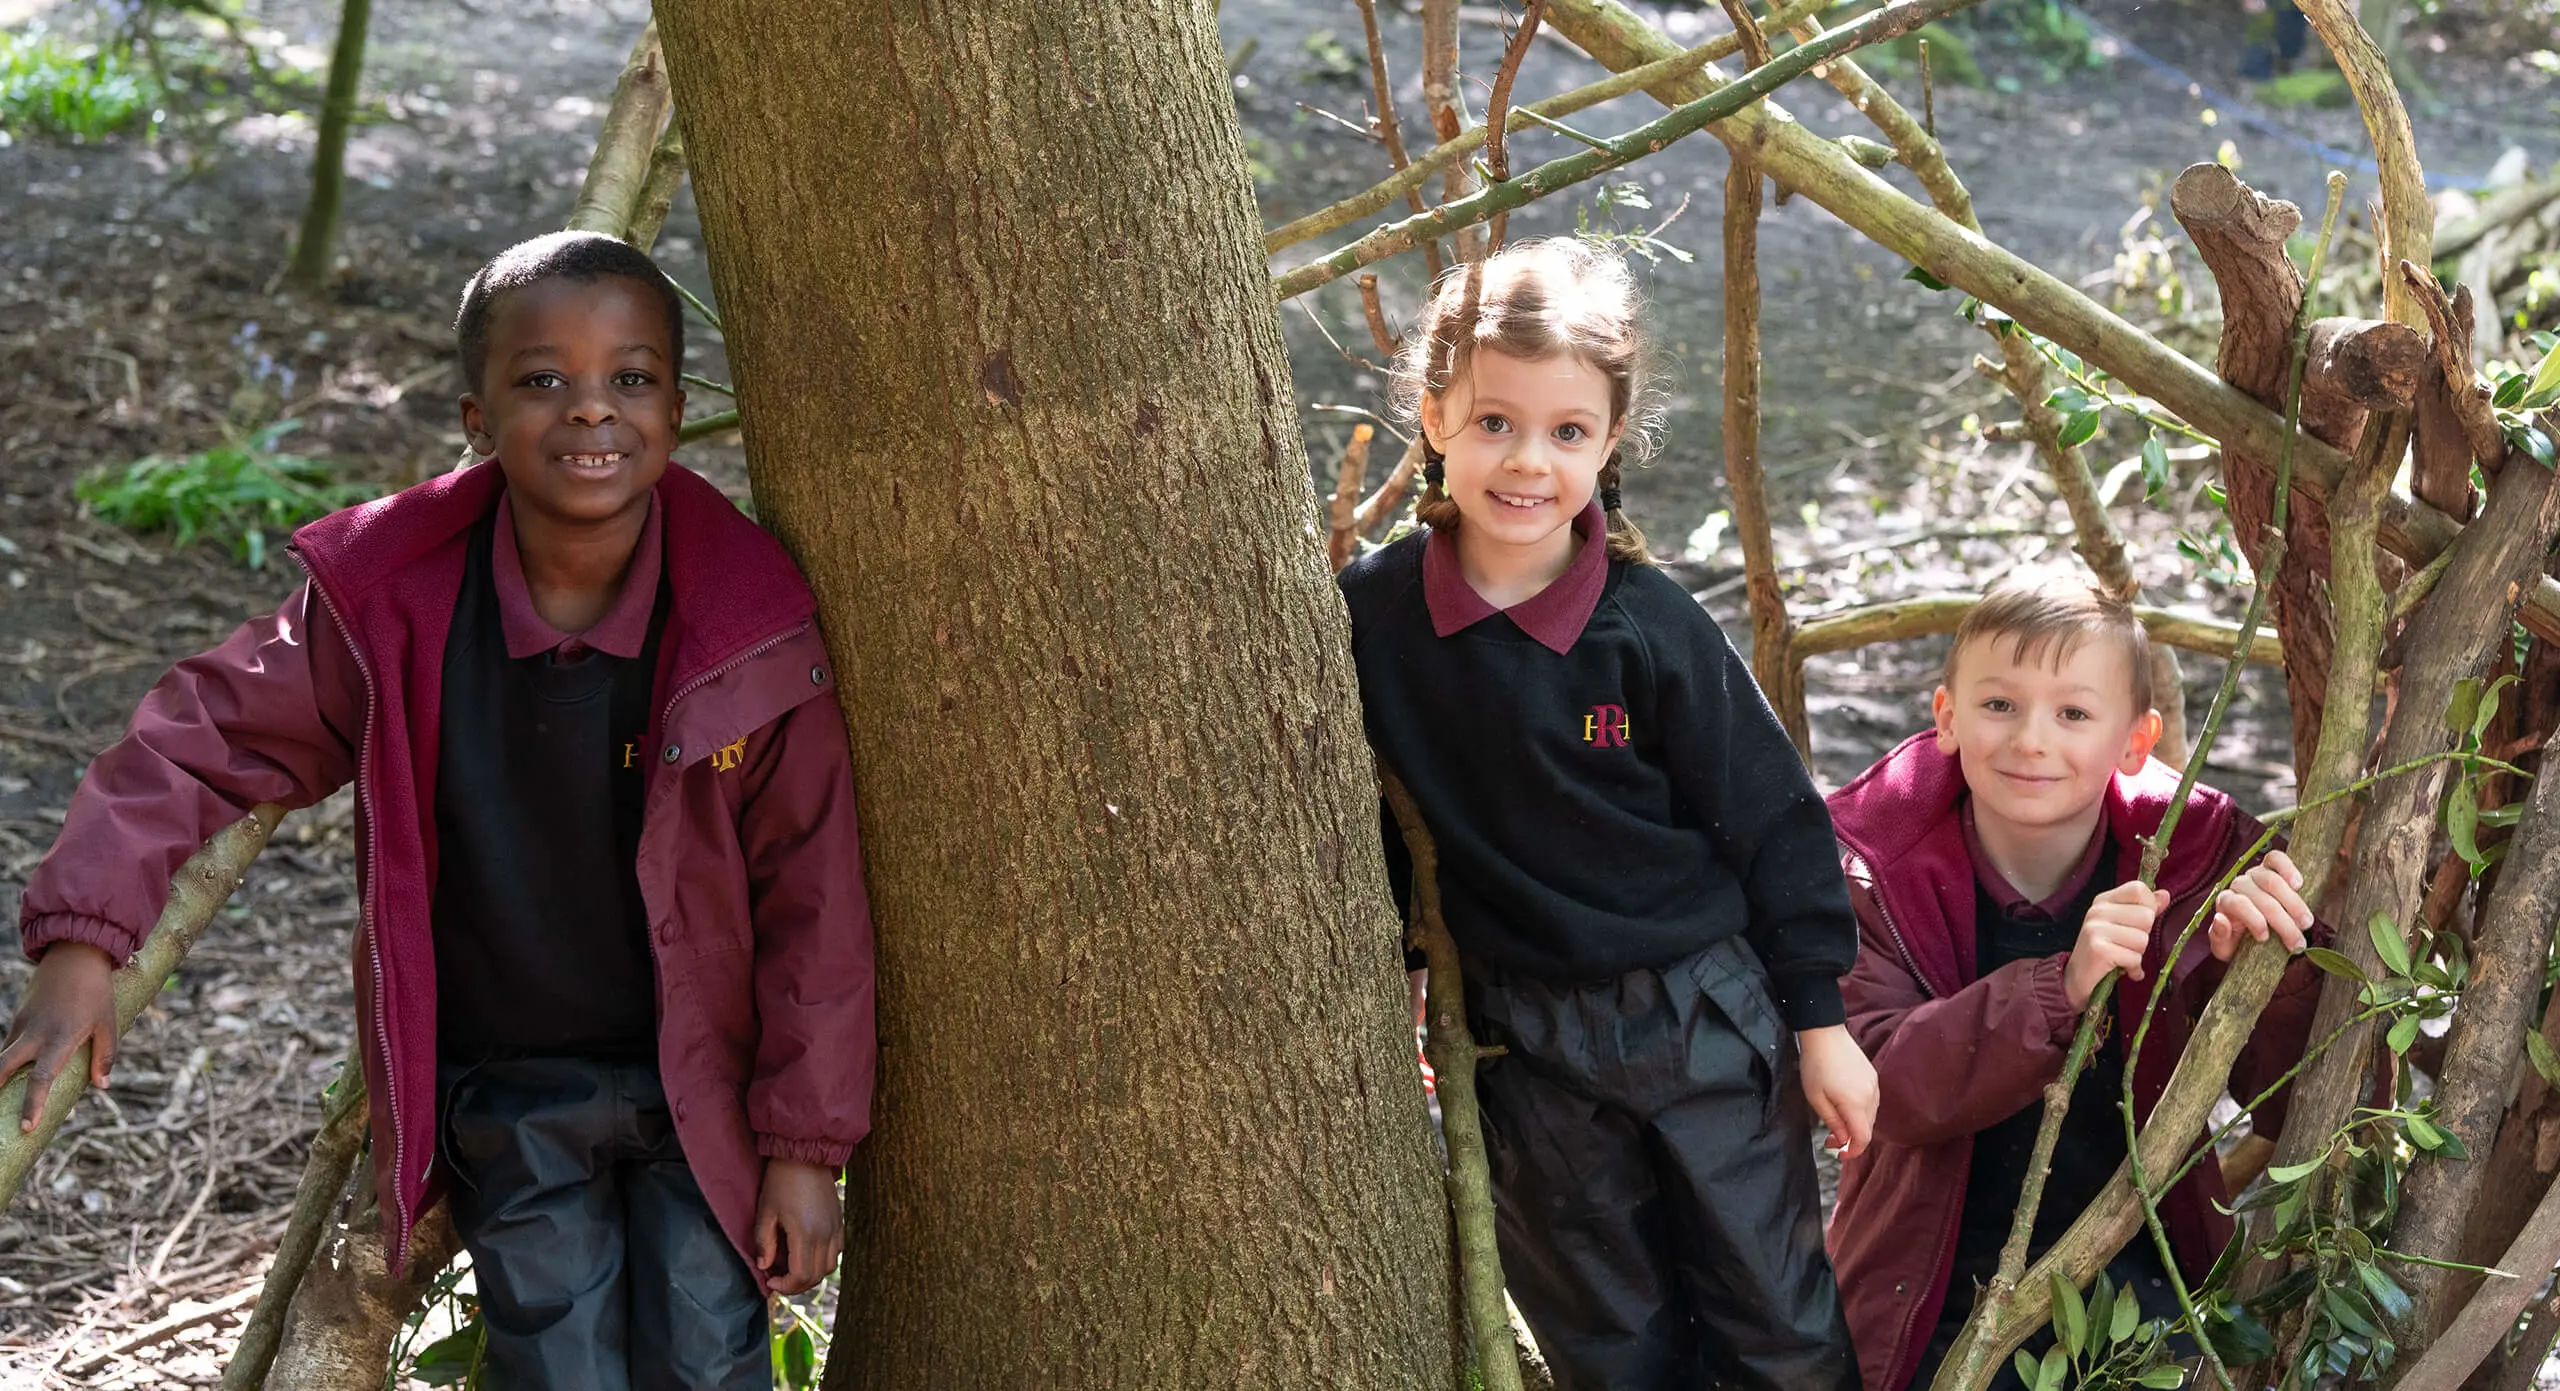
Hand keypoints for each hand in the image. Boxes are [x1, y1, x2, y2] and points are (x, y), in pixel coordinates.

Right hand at [0, 942, 117, 1132]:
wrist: (76, 955)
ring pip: (3, 1056)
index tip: (27, 1127)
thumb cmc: (96, 993)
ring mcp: (22, 1025)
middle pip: (3, 1068)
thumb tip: (102, 1086)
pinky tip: (12, 1072)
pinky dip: (9, 1059)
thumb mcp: (108, 1024)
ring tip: (3, 1096)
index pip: (41, 1079)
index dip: (32, 1104)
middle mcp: (34, 1035)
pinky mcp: (18, 1018)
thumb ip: (105, 1056)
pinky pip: (10, 1044)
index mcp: (59, 1040)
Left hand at [752, 1157, 844, 1294]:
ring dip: (811, 1274)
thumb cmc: (781, 1181)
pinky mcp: (840, 1222)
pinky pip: (837, 1251)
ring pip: (830, 1267)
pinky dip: (823, 1260)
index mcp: (805, 1234)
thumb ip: (764, 1243)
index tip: (770, 1280)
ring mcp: (836, 1228)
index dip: (785, 1286)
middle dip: (796, 1285)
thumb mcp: (766, 1212)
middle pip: (816, 1276)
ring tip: (793, 1268)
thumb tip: (765, 1267)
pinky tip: (808, 1252)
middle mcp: (825, 1235)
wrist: (805, 1156)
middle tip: (778, 1279)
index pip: (801, 1276)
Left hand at [1796, 1025, 1877, 1158]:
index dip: (1853, 1151)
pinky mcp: (1872, 1077)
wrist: (1825, 1033)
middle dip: (1851, 1139)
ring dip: (1856, 1125)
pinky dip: (1860, 1111)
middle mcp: (1871, 1096)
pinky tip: (1845, 1107)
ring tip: (1835, 1123)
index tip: (1839, 1155)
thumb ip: (1833, 1122)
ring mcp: (1874, 1085)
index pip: (1863, 1138)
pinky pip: (1871, 1102)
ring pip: (1870, 1116)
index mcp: (1856, 1104)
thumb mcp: (1816, 1098)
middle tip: (1830, 1140)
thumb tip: (1843, 1141)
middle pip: (1867, 1128)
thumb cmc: (1815, 1065)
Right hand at [2066, 882, 2163, 1008]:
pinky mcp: (2099, 950)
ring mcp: (2095, 929)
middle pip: (2146, 916)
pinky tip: (2122, 970)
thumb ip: (2144, 908)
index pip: (2139, 889)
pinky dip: (2133, 969)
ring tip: (2122, 957)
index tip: (2138, 923)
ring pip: (2142, 939)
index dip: (2148, 906)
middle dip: (2143, 936)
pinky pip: (2134, 958)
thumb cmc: (2105, 951)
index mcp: (2104, 900)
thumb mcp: (2123, 925)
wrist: (2076, 980)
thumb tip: (2165, 895)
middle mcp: (2097, 911)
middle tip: (2126, 945)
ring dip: (2138, 954)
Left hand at [2210, 850, 2313, 960]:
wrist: (2255, 935)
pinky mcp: (2270, 866)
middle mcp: (2239, 885)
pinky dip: (2288, 868)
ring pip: (2272, 880)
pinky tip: (2298, 885)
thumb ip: (2218, 936)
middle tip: (2298, 942)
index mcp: (2226, 903)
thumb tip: (2220, 919)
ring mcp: (2255, 874)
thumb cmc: (2239, 942)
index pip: (2237, 904)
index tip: (2265, 938)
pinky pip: (2277, 859)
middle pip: (2261, 896)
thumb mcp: (2224, 947)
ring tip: (2306, 923)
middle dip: (2282, 921)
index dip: (2252, 919)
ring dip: (2293, 903)